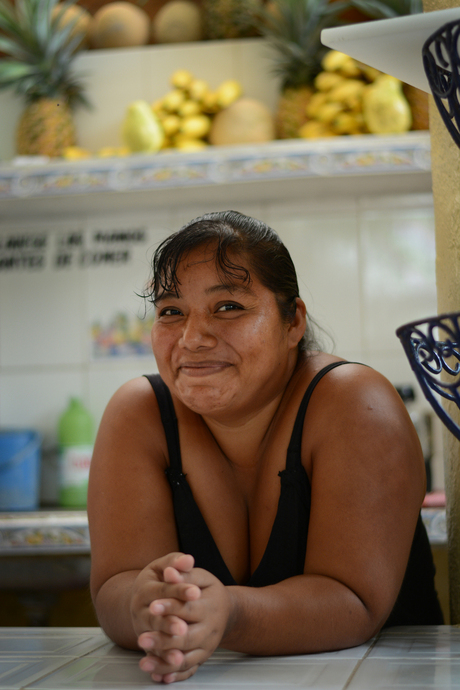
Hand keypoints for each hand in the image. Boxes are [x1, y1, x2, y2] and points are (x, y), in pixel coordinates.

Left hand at [134, 557, 231, 682]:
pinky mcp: (202, 657)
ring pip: (186, 659)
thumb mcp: (200, 576)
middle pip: (187, 638)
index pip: (189, 608)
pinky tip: (158, 676)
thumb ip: (184, 573)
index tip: (152, 606)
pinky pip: (188, 670)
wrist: (226, 609)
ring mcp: (207, 646)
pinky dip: (173, 675)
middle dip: (163, 640)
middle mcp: (211, 629)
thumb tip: (170, 571)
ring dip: (164, 662)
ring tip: (144, 662)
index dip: (170, 607)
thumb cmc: (209, 590)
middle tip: (142, 639)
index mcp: (211, 605)